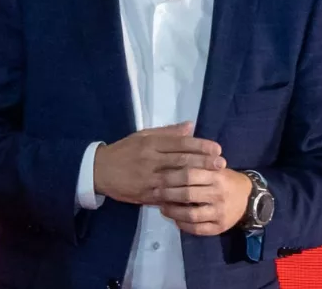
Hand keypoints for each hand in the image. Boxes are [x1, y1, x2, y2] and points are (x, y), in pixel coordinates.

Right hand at [94, 121, 224, 205]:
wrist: (99, 171)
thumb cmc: (124, 150)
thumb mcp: (142, 135)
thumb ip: (167, 132)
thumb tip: (190, 126)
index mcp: (150, 143)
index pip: (180, 143)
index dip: (200, 145)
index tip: (217, 148)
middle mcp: (150, 160)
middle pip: (181, 160)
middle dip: (204, 162)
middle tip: (221, 163)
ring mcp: (148, 178)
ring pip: (177, 179)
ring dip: (197, 179)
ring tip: (214, 178)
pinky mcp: (146, 194)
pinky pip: (167, 196)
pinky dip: (182, 195)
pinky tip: (197, 195)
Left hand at [157, 168, 252, 235]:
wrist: (248, 197)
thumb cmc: (225, 179)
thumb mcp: (215, 167)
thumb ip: (196, 163)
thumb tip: (170, 159)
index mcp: (217, 176)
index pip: (189, 174)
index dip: (171, 177)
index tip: (158, 178)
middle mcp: (219, 194)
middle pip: (187, 194)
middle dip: (168, 194)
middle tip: (155, 193)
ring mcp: (220, 212)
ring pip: (191, 214)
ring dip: (173, 212)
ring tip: (162, 208)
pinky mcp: (220, 227)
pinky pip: (198, 229)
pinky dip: (184, 225)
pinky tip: (176, 220)